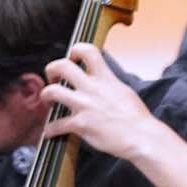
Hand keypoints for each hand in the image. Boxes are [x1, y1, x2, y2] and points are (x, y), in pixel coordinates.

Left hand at [36, 42, 170, 166]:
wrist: (141, 136)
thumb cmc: (135, 117)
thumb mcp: (123, 91)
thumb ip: (108, 84)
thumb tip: (101, 81)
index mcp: (105, 79)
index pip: (88, 51)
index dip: (75, 51)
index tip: (71, 59)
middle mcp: (92, 88)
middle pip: (62, 66)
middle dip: (51, 69)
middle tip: (53, 79)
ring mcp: (84, 105)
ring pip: (52, 91)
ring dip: (45, 96)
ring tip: (48, 101)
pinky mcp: (79, 124)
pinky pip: (55, 125)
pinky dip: (50, 130)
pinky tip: (50, 133)